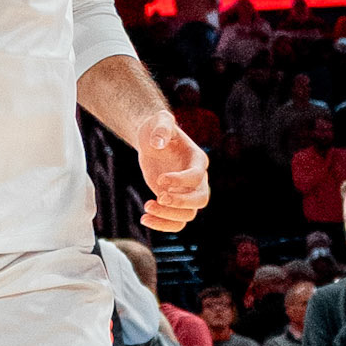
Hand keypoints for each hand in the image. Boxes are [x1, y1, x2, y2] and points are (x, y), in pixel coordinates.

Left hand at [136, 116, 210, 232]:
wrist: (152, 139)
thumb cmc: (157, 128)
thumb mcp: (159, 121)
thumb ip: (161, 127)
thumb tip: (157, 143)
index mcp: (198, 160)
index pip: (197, 176)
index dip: (180, 180)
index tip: (159, 179)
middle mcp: (198, 179)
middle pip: (201, 199)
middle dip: (180, 202)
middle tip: (159, 197)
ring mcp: (187, 192)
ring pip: (189, 215)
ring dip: (168, 216)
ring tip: (146, 206)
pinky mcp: (175, 201)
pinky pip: (176, 222)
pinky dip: (163, 224)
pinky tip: (145, 218)